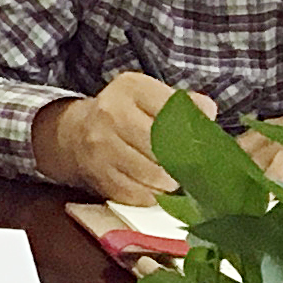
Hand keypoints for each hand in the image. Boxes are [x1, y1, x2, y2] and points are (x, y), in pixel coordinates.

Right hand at [29, 74, 215, 201]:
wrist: (74, 134)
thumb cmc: (125, 115)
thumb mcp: (151, 97)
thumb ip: (184, 103)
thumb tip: (208, 113)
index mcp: (131, 88)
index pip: (173, 110)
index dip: (191, 131)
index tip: (200, 143)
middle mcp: (111, 113)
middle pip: (163, 145)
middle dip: (182, 161)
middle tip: (191, 166)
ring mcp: (102, 146)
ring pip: (153, 174)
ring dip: (169, 182)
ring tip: (173, 177)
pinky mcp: (99, 175)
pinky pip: (138, 193)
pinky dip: (152, 194)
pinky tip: (153, 186)